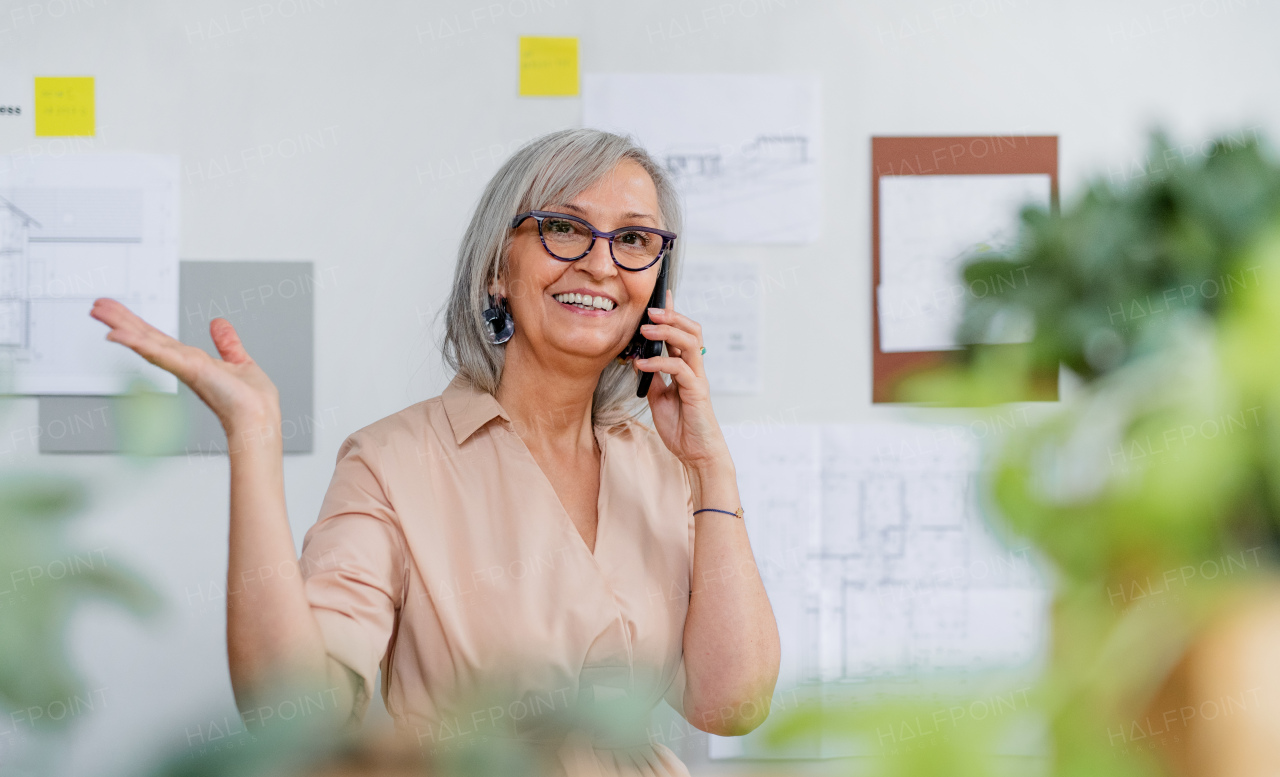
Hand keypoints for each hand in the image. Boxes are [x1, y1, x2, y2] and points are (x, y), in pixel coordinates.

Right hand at [89, 298, 280, 434]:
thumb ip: (227, 343)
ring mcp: (183, 366)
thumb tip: (219, 324)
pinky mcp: (189, 369)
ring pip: (146, 342)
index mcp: (192, 361)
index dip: (136, 324)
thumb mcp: (239, 360)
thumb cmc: (251, 400)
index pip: (157, 338)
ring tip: (99, 312)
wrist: (258, 416)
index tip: (117, 310)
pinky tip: (118, 335)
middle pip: (145, 337)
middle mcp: (183, 364)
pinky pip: (159, 354)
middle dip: (121, 320)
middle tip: (97, 306)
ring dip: (121, 326)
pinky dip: (137, 343)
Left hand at [633, 289, 731, 471]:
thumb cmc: (681, 427)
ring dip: (667, 332)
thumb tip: (640, 361)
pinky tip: (642, 365)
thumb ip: (653, 379)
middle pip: (691, 331)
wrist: (696, 453)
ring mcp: (697, 378)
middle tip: (649, 311)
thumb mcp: (659, 399)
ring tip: (645, 331)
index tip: (661, 296)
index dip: (672, 314)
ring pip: (690, 343)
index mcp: (686, 368)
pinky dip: (658, 363)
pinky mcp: (696, 391)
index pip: (681, 334)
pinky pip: (679, 369)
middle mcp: (694, 369)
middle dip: (671, 316)